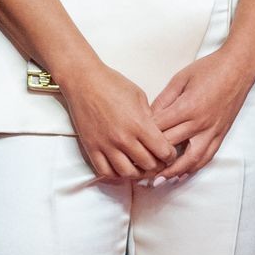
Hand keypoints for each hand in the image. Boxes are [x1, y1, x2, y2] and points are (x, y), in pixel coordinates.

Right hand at [57, 60, 177, 183]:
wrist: (84, 81)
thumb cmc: (112, 84)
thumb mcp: (139, 97)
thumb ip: (150, 118)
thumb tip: (156, 135)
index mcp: (139, 124)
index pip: (163, 151)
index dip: (170, 155)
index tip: (169, 153)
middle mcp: (123, 138)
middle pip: (148, 165)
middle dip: (157, 165)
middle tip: (158, 162)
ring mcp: (106, 145)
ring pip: (127, 173)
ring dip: (137, 174)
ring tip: (140, 168)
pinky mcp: (91, 148)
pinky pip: (105, 171)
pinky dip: (116, 174)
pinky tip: (121, 168)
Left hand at [148, 46, 254, 181]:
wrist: (238, 67)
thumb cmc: (208, 69)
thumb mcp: (180, 79)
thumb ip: (163, 100)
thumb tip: (148, 117)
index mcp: (188, 107)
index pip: (159, 129)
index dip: (143, 137)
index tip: (131, 144)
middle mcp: (200, 123)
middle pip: (171, 147)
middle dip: (152, 159)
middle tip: (135, 167)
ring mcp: (212, 131)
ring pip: (190, 160)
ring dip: (173, 172)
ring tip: (156, 181)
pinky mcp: (220, 135)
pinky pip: (206, 157)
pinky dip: (192, 169)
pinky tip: (181, 175)